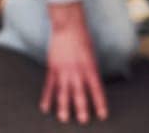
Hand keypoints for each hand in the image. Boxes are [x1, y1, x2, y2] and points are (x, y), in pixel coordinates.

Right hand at [41, 6, 108, 123]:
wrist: (69, 27)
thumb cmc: (83, 40)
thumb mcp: (92, 56)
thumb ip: (91, 71)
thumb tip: (92, 86)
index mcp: (90, 67)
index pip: (97, 89)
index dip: (100, 103)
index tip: (103, 115)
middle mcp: (77, 71)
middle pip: (80, 93)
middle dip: (82, 108)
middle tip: (83, 121)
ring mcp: (63, 70)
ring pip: (63, 92)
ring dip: (64, 107)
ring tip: (64, 119)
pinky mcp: (52, 68)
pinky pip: (49, 86)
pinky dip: (47, 98)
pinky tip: (45, 108)